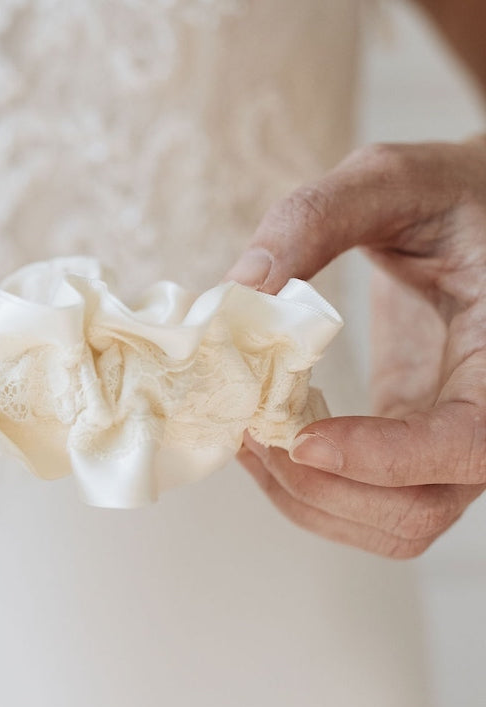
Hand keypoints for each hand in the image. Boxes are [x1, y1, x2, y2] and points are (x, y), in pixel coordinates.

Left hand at [226, 137, 485, 557]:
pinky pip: (366, 506)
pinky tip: (265, 437)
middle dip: (319, 486)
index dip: (384, 458)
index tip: (300, 439)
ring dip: (304, 498)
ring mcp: (453, 447)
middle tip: (249, 431)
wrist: (477, 219)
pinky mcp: (415, 449)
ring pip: (388, 527)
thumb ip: (315, 218)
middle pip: (417, 514)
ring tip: (247, 435)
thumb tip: (243, 288)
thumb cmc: (447, 195)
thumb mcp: (389, 179)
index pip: (467, 445)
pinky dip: (307, 490)